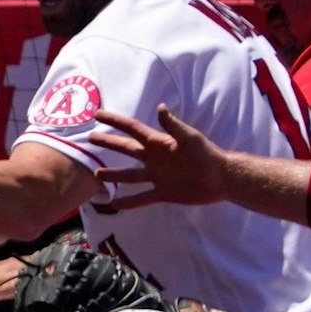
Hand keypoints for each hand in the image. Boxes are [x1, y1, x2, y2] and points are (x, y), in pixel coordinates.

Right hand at [89, 107, 229, 207]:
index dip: (115, 122)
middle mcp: (154, 158)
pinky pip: (141, 197)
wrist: (220, 179)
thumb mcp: (190, 138)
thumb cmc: (206, 154)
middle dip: (108, 143)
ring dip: (113, 175)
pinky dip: (129, 201)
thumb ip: (173, 126)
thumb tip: (160, 107)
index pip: (132, 129)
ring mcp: (156, 176)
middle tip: (90, 139)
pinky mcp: (162, 193)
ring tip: (96, 175)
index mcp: (158, 143)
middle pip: (126, 149)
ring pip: (129, 175)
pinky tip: (114, 204)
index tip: (97, 115)